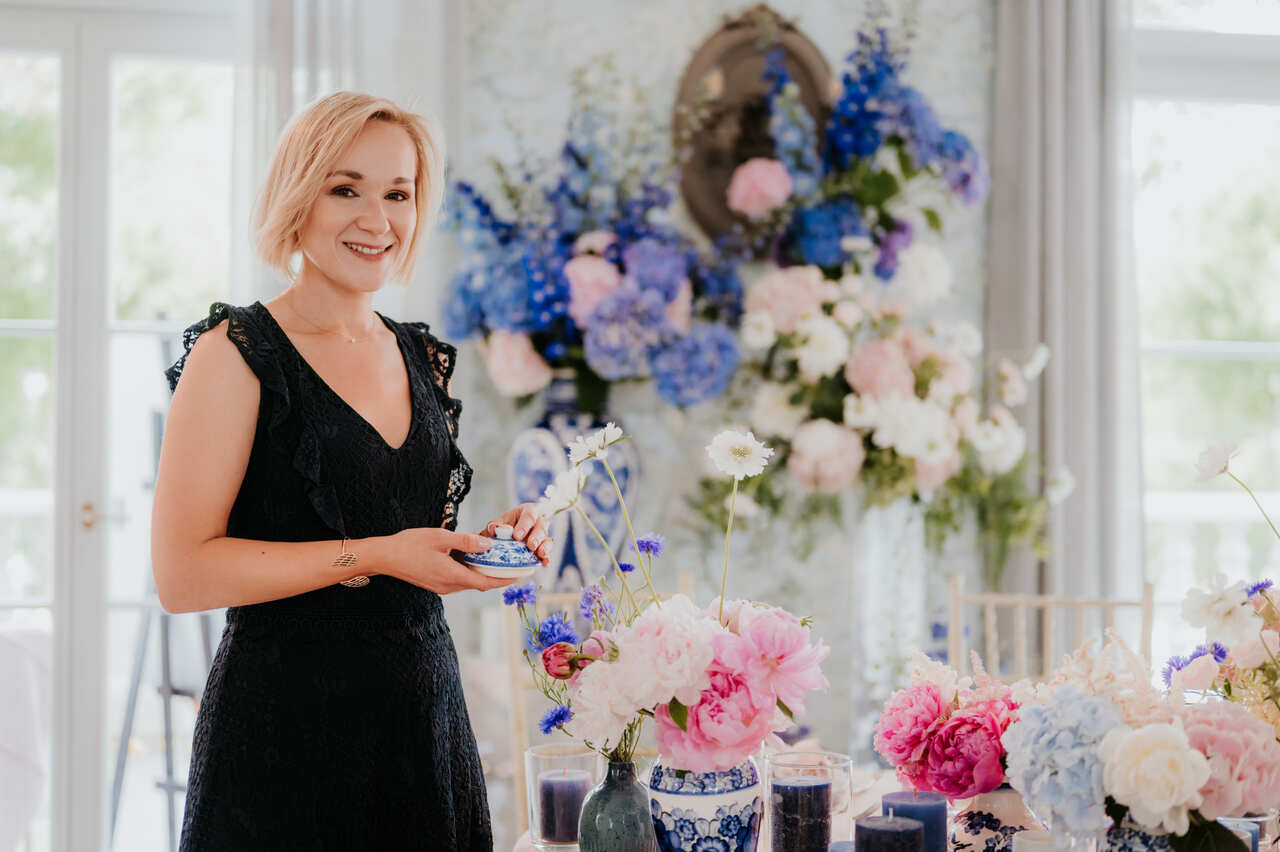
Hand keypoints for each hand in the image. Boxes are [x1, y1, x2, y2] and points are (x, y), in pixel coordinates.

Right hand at [378, 527, 518, 593]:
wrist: (385, 557)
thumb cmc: (410, 545)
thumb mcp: (441, 537)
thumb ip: (466, 541)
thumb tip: (488, 544)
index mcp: (453, 576)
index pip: (486, 583)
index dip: (504, 580)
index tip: (520, 575)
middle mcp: (449, 587)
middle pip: (480, 584)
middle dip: (497, 575)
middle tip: (512, 563)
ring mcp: (442, 587)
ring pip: (469, 581)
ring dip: (483, 573)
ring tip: (496, 559)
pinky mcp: (436, 584)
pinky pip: (459, 579)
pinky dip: (470, 571)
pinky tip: (473, 558)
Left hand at [482, 502, 552, 566]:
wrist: (508, 538)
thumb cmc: (506, 526)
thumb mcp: (499, 522)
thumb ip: (494, 524)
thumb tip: (493, 529)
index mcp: (528, 511)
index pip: (529, 515)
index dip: (524, 525)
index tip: (517, 536)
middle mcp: (538, 522)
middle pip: (541, 527)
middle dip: (536, 537)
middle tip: (530, 545)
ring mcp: (542, 535)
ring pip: (547, 539)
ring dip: (544, 547)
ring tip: (540, 554)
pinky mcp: (544, 548)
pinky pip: (548, 553)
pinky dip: (546, 558)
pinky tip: (544, 562)